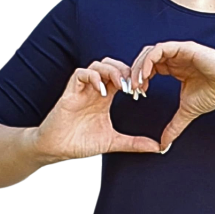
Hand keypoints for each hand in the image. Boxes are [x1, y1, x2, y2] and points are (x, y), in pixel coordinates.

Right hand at [32, 57, 162, 160]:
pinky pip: (81, 74)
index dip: (134, 79)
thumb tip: (158, 148)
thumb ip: (135, 143)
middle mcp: (95, 90)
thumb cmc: (80, 142)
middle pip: (112, 64)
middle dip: (125, 71)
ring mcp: (82, 89)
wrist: (56, 149)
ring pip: (98, 65)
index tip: (143, 92)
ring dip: (112, 72)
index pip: (122, 76)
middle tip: (134, 87)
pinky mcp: (70, 92)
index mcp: (105, 97)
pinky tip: (102, 90)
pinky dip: (93, 77)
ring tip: (121, 86)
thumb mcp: (113, 142)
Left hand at [128, 40, 214, 149]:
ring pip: (149, 52)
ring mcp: (179, 51)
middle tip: (132, 90)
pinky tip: (147, 76)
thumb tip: (164, 145)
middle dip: (135, 73)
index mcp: (174, 68)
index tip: (136, 95)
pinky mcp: (185, 48)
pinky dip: (149, 61)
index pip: (148, 68)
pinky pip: (160, 49)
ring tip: (138, 84)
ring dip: (140, 67)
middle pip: (145, 59)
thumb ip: (174, 126)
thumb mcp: (187, 112)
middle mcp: (175, 57)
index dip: (139, 80)